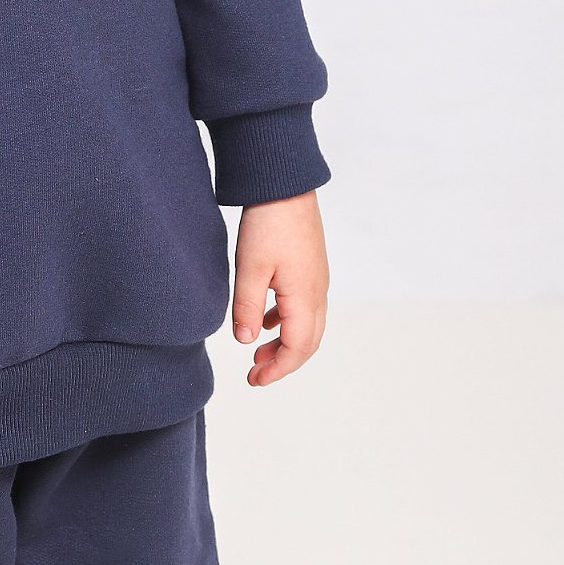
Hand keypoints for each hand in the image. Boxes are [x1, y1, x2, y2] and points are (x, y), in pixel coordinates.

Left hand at [231, 190, 328, 385]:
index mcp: (305, 297)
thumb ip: (248, 309)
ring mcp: (316, 279)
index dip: (277, 369)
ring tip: (258, 352)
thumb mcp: (250, 269)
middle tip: (255, 374)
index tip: (254, 380)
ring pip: (307, 325)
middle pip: (307, 341)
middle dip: (283, 362)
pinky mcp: (309, 267)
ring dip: (285, 343)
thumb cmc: (268, 223)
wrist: (285, 184)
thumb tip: (246, 342)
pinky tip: (265, 321)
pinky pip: (303, 306)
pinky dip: (285, 322)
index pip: (297, 348)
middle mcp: (317, 291)